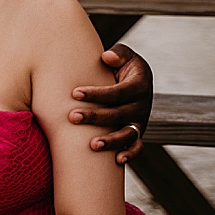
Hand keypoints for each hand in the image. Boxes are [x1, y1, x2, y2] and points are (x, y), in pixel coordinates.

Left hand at [71, 42, 152, 163]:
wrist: (134, 80)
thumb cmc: (122, 65)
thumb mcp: (124, 55)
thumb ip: (118, 54)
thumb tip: (107, 57)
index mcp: (139, 85)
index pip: (117, 92)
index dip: (97, 93)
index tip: (74, 92)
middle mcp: (142, 105)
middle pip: (119, 114)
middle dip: (95, 116)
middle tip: (73, 117)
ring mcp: (140, 121)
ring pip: (128, 134)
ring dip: (111, 140)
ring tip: (92, 145)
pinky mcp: (137, 132)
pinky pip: (138, 147)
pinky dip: (130, 154)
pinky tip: (117, 160)